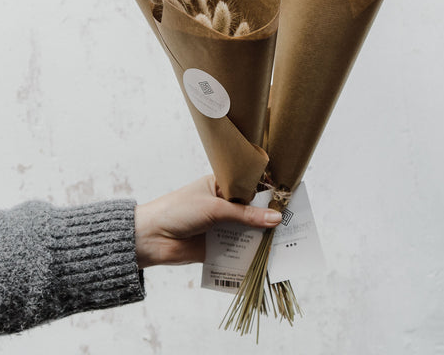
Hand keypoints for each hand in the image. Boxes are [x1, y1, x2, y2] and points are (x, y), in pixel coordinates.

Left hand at [134, 175, 281, 267]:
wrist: (150, 238)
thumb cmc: (179, 211)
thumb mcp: (215, 208)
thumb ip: (246, 215)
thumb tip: (276, 218)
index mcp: (221, 185)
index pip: (250, 187)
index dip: (268, 193)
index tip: (289, 199)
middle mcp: (223, 204)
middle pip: (252, 211)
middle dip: (269, 217)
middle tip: (293, 223)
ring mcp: (221, 226)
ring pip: (247, 231)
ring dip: (262, 237)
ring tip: (286, 241)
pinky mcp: (217, 246)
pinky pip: (238, 249)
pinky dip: (250, 253)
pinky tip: (267, 258)